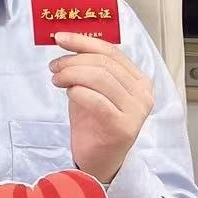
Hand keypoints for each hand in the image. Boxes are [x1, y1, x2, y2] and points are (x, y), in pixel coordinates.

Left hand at [51, 32, 153, 184]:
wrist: (98, 158)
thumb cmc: (94, 122)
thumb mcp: (91, 88)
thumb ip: (86, 67)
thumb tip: (67, 42)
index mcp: (138, 80)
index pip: (111, 52)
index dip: (84, 42)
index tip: (60, 38)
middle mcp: (143, 94)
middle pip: (104, 63)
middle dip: (73, 60)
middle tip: (54, 66)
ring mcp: (136, 111)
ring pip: (101, 78)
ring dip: (72, 74)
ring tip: (56, 80)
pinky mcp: (123, 127)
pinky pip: (97, 100)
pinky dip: (78, 92)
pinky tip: (69, 93)